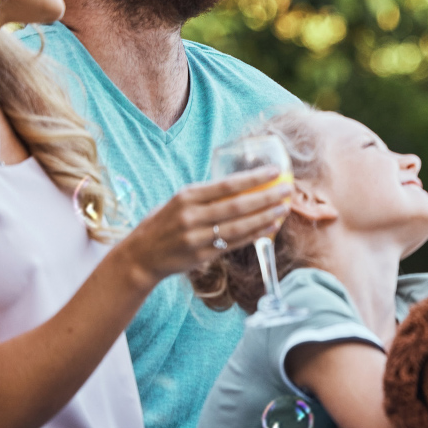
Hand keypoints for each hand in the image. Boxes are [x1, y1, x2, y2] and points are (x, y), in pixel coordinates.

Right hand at [113, 168, 290, 285]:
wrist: (140, 256)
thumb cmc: (162, 224)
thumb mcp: (177, 202)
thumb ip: (204, 196)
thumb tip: (239, 185)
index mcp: (186, 197)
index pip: (226, 184)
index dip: (253, 178)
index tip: (275, 171)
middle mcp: (191, 217)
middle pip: (237, 205)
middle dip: (266, 196)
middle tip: (287, 189)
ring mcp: (197, 238)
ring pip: (239, 226)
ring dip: (266, 216)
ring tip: (285, 207)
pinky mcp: (202, 256)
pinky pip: (235, 244)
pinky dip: (255, 234)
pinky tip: (271, 227)